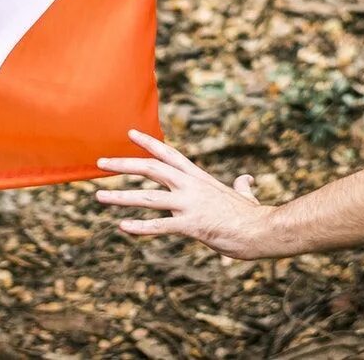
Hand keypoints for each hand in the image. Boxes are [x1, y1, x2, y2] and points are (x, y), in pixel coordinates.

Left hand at [95, 129, 274, 260]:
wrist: (265, 230)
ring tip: (98, 197)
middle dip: (123, 165)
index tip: (129, 134)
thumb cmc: (254, 215)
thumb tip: (247, 179)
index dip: (148, 143)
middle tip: (100, 162)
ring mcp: (190, 204)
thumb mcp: (243, 195)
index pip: (168, 154)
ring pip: (148, 197)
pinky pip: (161, 226)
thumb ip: (241, 185)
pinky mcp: (192, 225)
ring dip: (121, 197)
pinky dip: (141, 227)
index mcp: (199, 177)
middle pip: (150, 169)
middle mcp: (190, 186)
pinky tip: (123, 227)